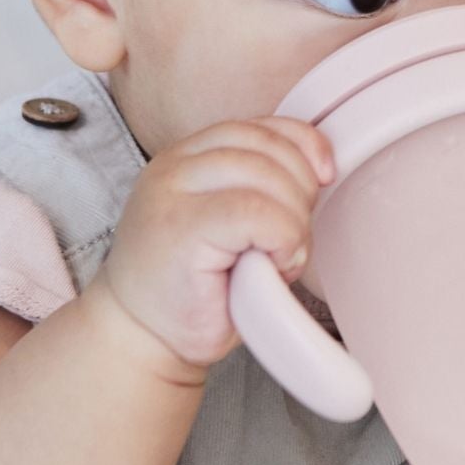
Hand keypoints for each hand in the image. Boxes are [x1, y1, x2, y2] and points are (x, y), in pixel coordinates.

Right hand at [93, 117, 334, 374]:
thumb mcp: (235, 225)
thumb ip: (262, 188)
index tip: (324, 178)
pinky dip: (282, 239)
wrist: (141, 338)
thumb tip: (321, 168)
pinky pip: (257, 212)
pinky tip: (270, 266)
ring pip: (266, 177)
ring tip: (276, 259)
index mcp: (188, 157)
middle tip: (289, 242)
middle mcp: (175, 166)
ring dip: (292, 222)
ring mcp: (172, 192)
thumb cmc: (194, 292)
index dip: (303, 146)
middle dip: (301, 193)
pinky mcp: (180, 227)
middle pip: (267, 148)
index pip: (260, 127)